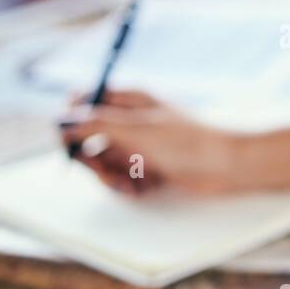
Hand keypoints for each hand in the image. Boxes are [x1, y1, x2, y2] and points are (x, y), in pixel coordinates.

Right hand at [59, 90, 247, 195]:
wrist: (227, 165)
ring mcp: (140, 144)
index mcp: (130, 100)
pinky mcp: (149, 165)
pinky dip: (129, 185)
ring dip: (111, 176)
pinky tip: (144, 188)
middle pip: (89, 137)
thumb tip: (62, 120)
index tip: (68, 142)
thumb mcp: (137, 130)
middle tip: (104, 172)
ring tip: (130, 184)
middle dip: (91, 159)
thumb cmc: (187, 141)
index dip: (72, 121)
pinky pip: (123, 176)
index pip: (86, 101)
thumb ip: (97, 124)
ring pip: (104, 161)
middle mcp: (132, 120)